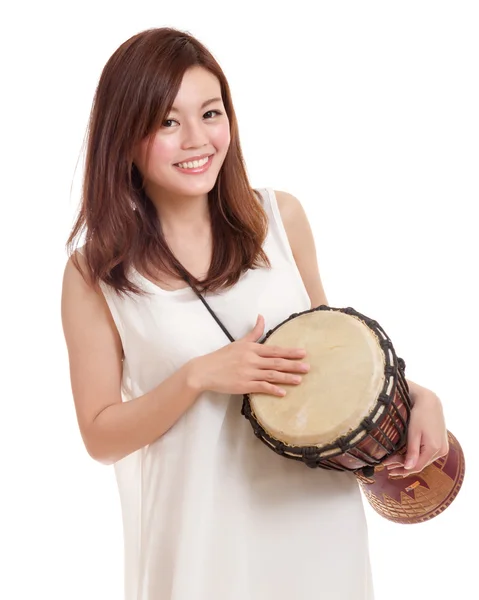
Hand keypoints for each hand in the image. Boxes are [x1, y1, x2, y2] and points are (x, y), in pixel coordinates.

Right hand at [190, 314, 309, 396]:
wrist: (204, 371)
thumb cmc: (222, 356)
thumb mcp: (239, 342)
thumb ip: (254, 332)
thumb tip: (261, 317)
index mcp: (251, 349)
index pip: (274, 350)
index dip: (290, 352)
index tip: (303, 353)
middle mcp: (251, 360)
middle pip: (276, 362)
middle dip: (293, 364)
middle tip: (307, 367)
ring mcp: (248, 373)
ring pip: (271, 375)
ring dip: (286, 377)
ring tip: (299, 380)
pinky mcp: (243, 385)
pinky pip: (261, 387)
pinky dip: (272, 390)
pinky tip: (282, 393)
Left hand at [383, 389, 448, 476]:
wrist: (430, 402)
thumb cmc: (420, 414)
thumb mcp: (413, 433)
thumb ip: (412, 451)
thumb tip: (408, 468)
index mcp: (434, 448)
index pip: (417, 466)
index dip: (402, 469)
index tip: (388, 468)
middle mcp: (441, 451)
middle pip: (420, 464)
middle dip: (403, 466)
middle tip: (387, 466)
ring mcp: (442, 448)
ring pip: (424, 461)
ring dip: (409, 462)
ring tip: (394, 463)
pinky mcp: (441, 444)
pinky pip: (427, 455)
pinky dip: (417, 457)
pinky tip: (406, 457)